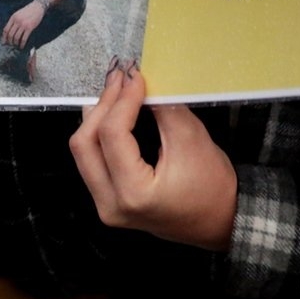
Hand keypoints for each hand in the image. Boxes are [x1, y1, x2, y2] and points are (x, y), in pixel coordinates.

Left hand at [2, 1, 44, 48]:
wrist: (38, 6)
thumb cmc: (28, 11)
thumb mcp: (18, 14)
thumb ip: (13, 21)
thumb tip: (8, 32)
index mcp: (13, 18)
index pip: (5, 30)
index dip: (4, 37)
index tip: (3, 42)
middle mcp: (17, 21)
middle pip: (10, 35)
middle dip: (9, 42)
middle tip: (10, 45)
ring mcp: (23, 24)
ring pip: (16, 37)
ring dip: (15, 43)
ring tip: (16, 45)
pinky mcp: (29, 28)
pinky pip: (24, 38)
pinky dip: (22, 44)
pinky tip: (21, 46)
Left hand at [69, 62, 237, 249]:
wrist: (217, 222)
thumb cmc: (212, 186)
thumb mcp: (193, 140)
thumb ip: (163, 110)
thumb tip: (139, 84)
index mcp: (134, 193)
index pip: (112, 136)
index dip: (120, 100)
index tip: (134, 76)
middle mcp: (110, 205)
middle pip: (84, 145)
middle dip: (101, 107)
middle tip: (119, 79)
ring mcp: (104, 207)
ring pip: (82, 154)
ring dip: (96, 119)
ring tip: (115, 92)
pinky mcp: (106, 202)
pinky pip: (91, 163)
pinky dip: (99, 136)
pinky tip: (111, 115)